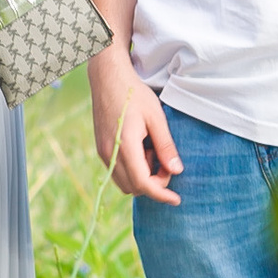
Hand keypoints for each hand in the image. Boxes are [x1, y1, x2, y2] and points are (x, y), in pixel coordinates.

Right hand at [87, 48, 181, 203]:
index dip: (161, 195)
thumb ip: (165, 146)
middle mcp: (109, 153)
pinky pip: (117, 170)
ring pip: (124, 181)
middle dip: (153, 184)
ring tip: (152, 152)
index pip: (143, 183)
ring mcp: (103, 151)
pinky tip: (142, 148)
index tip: (176, 199)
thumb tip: (176, 170)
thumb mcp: (156, 117)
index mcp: (124, 146)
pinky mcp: (101, 147)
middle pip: (133, 187)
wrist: (107, 78)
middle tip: (166, 164)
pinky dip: (133, 169)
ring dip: (142, 177)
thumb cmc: (134, 94)